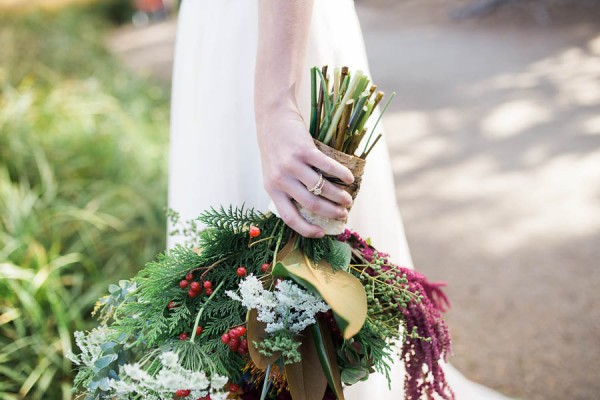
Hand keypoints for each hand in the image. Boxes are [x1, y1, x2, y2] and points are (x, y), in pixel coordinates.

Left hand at [257, 107, 354, 237]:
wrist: (271, 117)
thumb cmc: (275, 147)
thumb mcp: (273, 172)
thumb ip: (287, 189)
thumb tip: (314, 209)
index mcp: (272, 189)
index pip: (289, 217)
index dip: (306, 229)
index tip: (321, 233)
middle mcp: (280, 179)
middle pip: (311, 205)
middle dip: (331, 213)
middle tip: (344, 214)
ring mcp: (291, 165)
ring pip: (321, 188)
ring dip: (339, 196)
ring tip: (349, 198)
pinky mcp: (303, 150)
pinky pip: (327, 167)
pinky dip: (341, 174)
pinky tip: (350, 178)